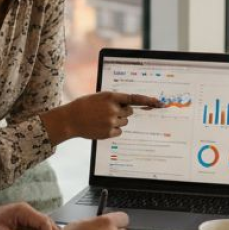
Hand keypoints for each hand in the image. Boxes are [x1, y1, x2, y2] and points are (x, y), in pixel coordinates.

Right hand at [43, 92, 163, 142]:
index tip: (158, 102)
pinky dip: (113, 130)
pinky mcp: (109, 133)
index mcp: (110, 97)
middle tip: (109, 112)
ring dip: (117, 121)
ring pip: (124, 122)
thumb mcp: (98, 97)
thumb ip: (113, 100)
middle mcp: (112, 109)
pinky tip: (101, 127)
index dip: (147, 100)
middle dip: (122, 112)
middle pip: (129, 112)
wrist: (70, 119)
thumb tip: (127, 105)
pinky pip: (119, 132)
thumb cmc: (84, 106)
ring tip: (102, 119)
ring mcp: (111, 122)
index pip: (133, 98)